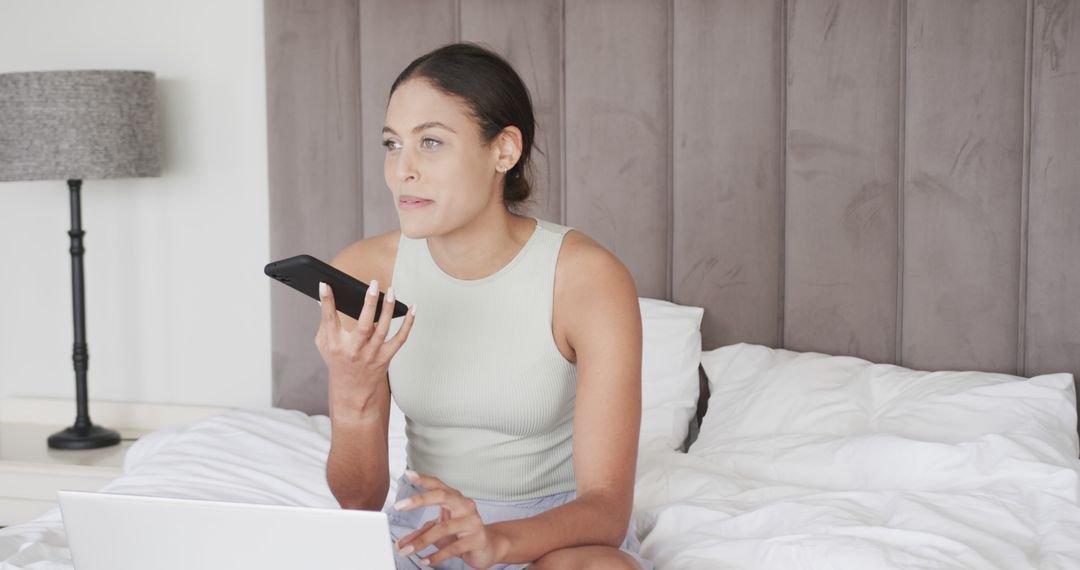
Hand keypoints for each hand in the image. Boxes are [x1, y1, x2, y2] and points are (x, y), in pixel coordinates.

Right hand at [314, 280, 415, 410]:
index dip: (326, 301)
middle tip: (372, 284)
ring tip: (390, 291)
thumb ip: (326, 320)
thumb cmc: (337, 361)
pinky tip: (412, 309)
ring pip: (382, 329)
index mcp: (335, 344)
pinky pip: (400, 339)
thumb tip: (327, 293)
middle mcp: (353, 350)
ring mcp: (371, 354)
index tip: (326, 284)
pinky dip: (408, 323)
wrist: (351, 391)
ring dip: (388, 309)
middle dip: (368, 303)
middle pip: (363, 325)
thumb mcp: (324, 343)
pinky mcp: (385, 357)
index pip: (329, 319)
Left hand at [394, 471, 510, 568]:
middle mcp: (465, 506)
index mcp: (455, 499)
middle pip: (442, 496)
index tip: (409, 474)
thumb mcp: (438, 532)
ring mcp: (472, 521)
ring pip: (444, 528)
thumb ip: (420, 534)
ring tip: (406, 551)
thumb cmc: (462, 534)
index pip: (438, 486)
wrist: (488, 548)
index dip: (424, 479)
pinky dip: (437, 555)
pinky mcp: (477, 539)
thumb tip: (400, 544)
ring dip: (422, 541)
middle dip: (420, 500)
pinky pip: (453, 547)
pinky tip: (424, 561)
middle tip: (400, 505)